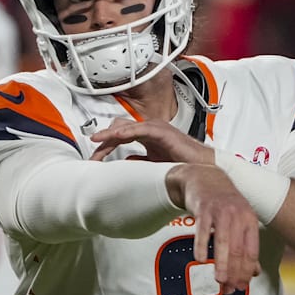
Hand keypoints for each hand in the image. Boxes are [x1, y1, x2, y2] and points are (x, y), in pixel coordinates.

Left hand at [90, 118, 213, 163]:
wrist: (202, 167)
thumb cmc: (183, 164)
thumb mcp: (154, 164)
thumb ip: (140, 160)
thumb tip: (126, 162)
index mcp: (147, 136)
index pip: (120, 136)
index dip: (106, 146)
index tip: (95, 158)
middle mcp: (149, 129)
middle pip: (119, 129)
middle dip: (104, 141)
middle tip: (93, 156)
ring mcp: (155, 128)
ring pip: (125, 126)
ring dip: (109, 135)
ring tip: (97, 143)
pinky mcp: (161, 131)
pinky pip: (138, 129)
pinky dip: (125, 132)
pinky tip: (115, 137)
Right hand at [166, 164, 259, 294]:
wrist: (205, 176)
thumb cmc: (223, 202)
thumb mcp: (240, 220)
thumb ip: (247, 245)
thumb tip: (254, 272)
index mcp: (250, 220)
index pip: (251, 251)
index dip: (246, 271)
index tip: (241, 286)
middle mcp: (238, 215)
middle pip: (238, 250)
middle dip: (234, 272)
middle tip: (228, 288)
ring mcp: (220, 211)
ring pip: (223, 243)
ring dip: (221, 264)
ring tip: (219, 280)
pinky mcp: (203, 209)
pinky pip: (202, 231)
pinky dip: (202, 246)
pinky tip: (200, 259)